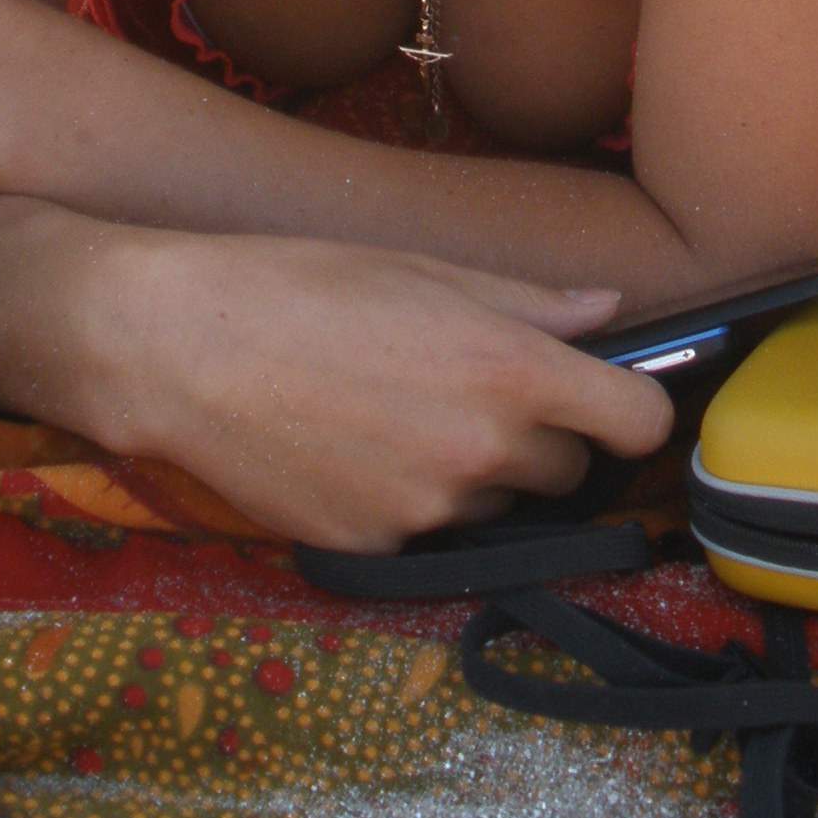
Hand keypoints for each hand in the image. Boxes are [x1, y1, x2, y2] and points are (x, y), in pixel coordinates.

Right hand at [71, 227, 677, 551]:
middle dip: (542, 436)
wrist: (177, 348)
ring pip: (496, 502)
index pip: (640, 422)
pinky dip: (410, 497)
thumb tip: (608, 311)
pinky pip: (428, 528)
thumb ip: (531, 303)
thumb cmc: (303, 285)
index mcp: (512, 372)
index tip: (605, 395)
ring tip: (398, 412)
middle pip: (568, 470)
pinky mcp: (374, 547)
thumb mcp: (425, 270)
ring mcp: (429, 510)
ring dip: (475, 470)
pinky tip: (352, 447)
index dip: (631, 408)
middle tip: (475, 388)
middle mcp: (484, 452)